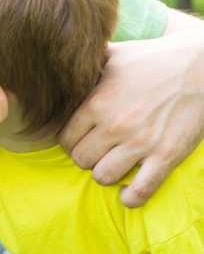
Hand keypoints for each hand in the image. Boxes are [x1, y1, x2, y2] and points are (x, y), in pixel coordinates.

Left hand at [59, 29, 203, 207]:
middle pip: (81, 160)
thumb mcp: (111, 56)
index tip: (80, 140)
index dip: (71, 142)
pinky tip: (128, 191)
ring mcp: (141, 143)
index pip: (65, 139)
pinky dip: (130, 197)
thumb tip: (63, 64)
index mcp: (97, 103)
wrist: (199, 66)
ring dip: (106, 173)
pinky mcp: (166, 156)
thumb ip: (85, 67)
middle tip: (97, 151)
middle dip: (86, 157)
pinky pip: (140, 190)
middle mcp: (115, 126)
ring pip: (103, 177)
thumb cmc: (152, 59)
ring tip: (113, 164)